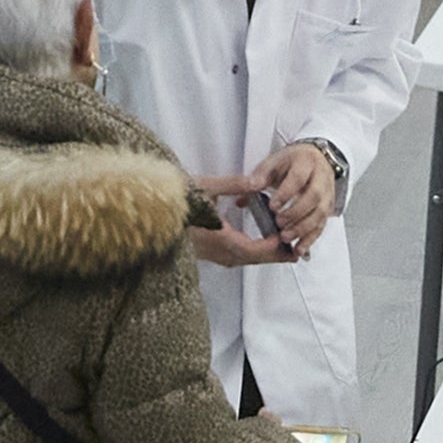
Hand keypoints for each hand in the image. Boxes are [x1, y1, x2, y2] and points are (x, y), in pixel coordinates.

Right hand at [181, 178, 303, 266]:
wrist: (145, 212)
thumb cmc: (170, 199)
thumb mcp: (201, 187)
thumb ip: (232, 185)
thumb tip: (256, 182)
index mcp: (216, 238)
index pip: (254, 249)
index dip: (273, 245)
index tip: (287, 236)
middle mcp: (215, 252)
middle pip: (253, 259)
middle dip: (275, 255)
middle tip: (297, 252)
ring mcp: (209, 256)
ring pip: (243, 260)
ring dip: (263, 255)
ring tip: (282, 247)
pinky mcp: (204, 254)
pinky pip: (233, 258)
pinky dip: (250, 253)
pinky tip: (255, 244)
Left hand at [256, 140, 343, 248]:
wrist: (315, 159)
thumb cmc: (293, 162)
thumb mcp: (275, 161)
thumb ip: (262, 174)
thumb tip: (250, 186)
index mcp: (306, 162)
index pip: (298, 178)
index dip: (286, 193)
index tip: (272, 206)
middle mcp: (321, 178)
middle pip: (313, 197)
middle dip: (295, 213)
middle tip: (279, 223)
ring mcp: (327, 194)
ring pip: (320, 213)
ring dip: (303, 228)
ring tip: (285, 237)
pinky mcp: (328, 209)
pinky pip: (322, 225)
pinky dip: (311, 239)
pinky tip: (299, 249)